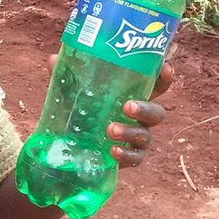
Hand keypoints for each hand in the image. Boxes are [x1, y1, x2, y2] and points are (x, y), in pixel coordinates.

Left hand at [43, 54, 170, 167]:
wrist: (68, 146)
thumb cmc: (78, 110)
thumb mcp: (70, 92)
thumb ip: (65, 76)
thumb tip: (53, 59)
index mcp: (131, 96)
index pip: (155, 86)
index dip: (164, 78)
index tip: (166, 68)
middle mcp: (138, 118)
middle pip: (157, 113)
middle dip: (146, 109)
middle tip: (128, 106)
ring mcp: (135, 139)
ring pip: (145, 136)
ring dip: (131, 132)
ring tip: (111, 130)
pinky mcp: (127, 158)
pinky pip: (135, 158)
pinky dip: (126, 155)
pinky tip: (113, 151)